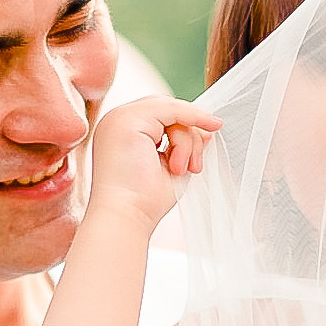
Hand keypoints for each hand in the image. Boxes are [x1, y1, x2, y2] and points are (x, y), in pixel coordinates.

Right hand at [88, 96, 219, 228]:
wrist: (126, 217)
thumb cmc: (145, 202)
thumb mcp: (173, 166)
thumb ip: (187, 144)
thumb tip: (207, 128)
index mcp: (123, 133)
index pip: (160, 115)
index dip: (185, 125)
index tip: (207, 141)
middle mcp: (117, 121)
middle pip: (166, 109)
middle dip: (188, 134)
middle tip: (194, 166)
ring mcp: (119, 118)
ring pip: (171, 110)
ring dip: (186, 141)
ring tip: (178, 170)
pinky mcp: (127, 120)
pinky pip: (170, 109)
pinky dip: (189, 125)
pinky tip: (191, 153)